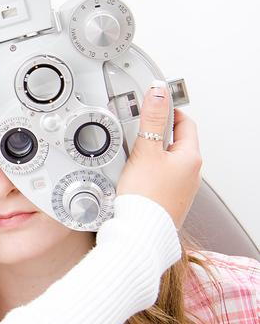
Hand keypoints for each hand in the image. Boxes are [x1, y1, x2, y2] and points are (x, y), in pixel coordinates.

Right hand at [116, 80, 201, 228]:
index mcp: (191, 157)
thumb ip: (152, 119)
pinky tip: (133, 176)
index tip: (152, 106)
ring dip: (150, 154)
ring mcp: (180, 188)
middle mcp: (191, 173)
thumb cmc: (146, 196)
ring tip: (131, 156)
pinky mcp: (168, 199)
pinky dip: (147, 172)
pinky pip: (160, 178)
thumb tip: (159, 92)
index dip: (168, 112)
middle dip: (155, 134)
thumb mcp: (146, 150)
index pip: (184, 123)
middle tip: (136, 131)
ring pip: (166, 161)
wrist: (140, 231)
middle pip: (174, 142)